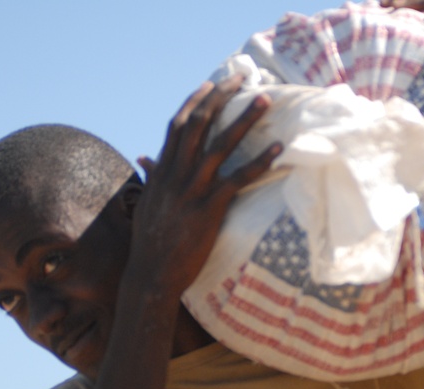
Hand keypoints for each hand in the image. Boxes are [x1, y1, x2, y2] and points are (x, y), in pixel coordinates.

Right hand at [129, 76, 281, 298]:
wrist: (150, 275)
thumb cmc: (150, 244)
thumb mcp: (146, 204)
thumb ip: (150, 178)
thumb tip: (144, 157)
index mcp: (162, 172)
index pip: (179, 125)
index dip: (196, 102)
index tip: (211, 85)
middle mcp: (176, 174)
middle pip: (200, 123)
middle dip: (222, 97)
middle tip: (243, 78)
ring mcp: (192, 190)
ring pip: (221, 144)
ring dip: (245, 119)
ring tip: (265, 99)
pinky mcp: (208, 208)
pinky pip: (238, 179)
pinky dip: (260, 162)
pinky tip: (279, 149)